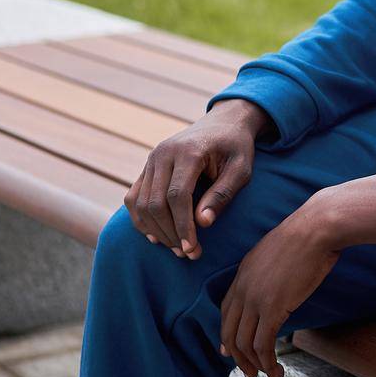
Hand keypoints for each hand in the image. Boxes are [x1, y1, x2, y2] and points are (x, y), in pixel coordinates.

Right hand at [123, 98, 268, 259]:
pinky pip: (134, 197)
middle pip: (155, 203)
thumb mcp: (242, 168)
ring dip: (155, 230)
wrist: (224, 122)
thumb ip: (223, 194)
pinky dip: (141, 219)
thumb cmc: (236, 147)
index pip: (177, 196)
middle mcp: (163, 153)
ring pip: (140, 203)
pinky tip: (157, 236)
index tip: (193, 250)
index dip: (183, 226)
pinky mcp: (147, 166)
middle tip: (188, 254)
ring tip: (177, 248)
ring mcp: (152, 159)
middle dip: (170, 233)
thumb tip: (203, 223)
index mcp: (189, 152)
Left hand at [218, 203, 339, 376]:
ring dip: (254, 364)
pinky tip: (276, 370)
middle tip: (249, 371)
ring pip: (244, 343)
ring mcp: (255, 298)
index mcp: (244, 272)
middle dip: (237, 356)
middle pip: (230, 331)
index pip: (226, 311)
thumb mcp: (280, 250)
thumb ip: (272, 269)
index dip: (227, 334)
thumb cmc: (309, 233)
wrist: (317, 227)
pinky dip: (267, 362)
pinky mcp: (272, 308)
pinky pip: (263, 344)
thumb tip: (281, 282)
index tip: (231, 351)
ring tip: (267, 375)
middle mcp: (243, 287)